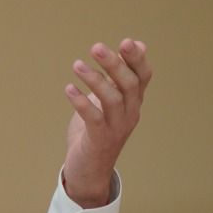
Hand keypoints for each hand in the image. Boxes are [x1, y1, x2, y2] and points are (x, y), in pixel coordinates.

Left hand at [62, 38, 151, 207]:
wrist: (90, 170)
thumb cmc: (98, 130)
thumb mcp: (110, 100)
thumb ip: (119, 74)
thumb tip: (136, 44)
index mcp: (133, 101)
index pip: (143, 76)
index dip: (137, 59)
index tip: (126, 42)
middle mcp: (130, 112)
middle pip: (128, 84)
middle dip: (114, 64)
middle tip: (96, 47)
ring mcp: (116, 127)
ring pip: (112, 99)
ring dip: (95, 80)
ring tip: (77, 65)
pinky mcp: (100, 139)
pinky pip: (93, 118)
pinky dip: (81, 102)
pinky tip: (69, 89)